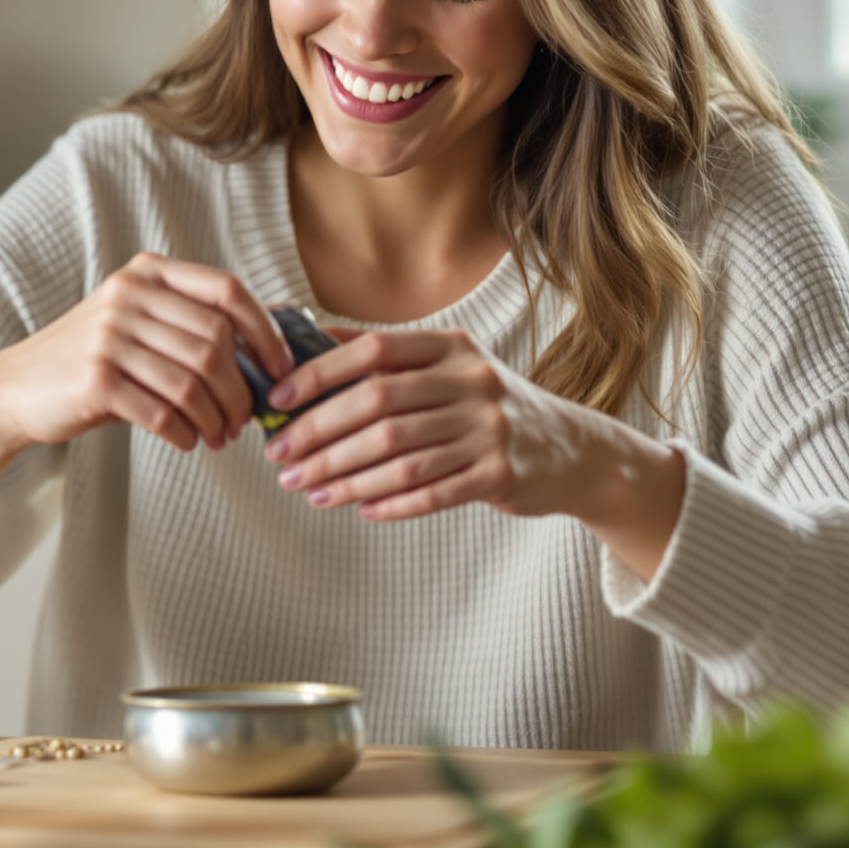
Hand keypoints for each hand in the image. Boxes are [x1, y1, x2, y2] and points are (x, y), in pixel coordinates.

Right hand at [0, 253, 293, 452]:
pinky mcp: (96, 379)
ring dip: (217, 418)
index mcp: (147, 273)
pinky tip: (189, 441)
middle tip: (245, 419)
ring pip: (193, 382)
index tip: (282, 368)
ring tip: (219, 436)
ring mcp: (110, 336)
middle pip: (215, 344)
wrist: (16, 387)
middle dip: (242, 390)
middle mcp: (129, 296)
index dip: (265, 331)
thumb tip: (274, 347)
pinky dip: (186, 433)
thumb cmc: (94, 360)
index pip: (228, 292)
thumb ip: (192, 324)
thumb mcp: (138, 323)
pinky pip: (163, 411)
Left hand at [262, 328, 685, 571]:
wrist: (572, 450)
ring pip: (399, 456)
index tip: (276, 399)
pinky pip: (433, 491)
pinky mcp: (501, 474)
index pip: (372, 352)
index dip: (318, 374)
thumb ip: (387, 355)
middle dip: (319, 435)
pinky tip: (360, 510)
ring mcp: (489, 429)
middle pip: (378, 406)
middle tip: (281, 460)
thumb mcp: (450, 366)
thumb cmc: (490, 407)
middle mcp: (471, 381)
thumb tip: (309, 337)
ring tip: (308, 491)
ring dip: (345, 477)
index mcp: (450, 347)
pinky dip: (391, 503)